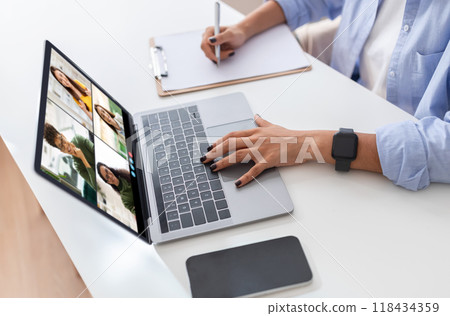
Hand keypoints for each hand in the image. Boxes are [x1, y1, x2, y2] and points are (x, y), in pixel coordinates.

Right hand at [201, 25, 246, 61]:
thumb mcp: (231, 34)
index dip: (209, 52)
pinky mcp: (213, 48)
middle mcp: (207, 37)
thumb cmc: (236, 32)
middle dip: (218, 54)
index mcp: (209, 31)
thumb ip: (221, 37)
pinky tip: (228, 51)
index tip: (217, 58)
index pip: (204, 44)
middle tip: (229, 53)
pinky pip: (214, 56)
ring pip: (211, 55)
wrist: (240, 35)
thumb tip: (210, 41)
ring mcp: (209, 43)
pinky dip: (222, 56)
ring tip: (230, 51)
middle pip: (207, 51)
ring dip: (221, 55)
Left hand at [201, 115, 325, 186]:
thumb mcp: (274, 126)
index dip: (219, 141)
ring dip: (223, 162)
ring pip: (238, 155)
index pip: (232, 135)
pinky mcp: (269, 160)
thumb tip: (256, 115)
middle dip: (215, 151)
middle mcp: (256, 139)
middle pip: (230, 144)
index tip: (210, 147)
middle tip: (204, 159)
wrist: (305, 142)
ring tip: (213, 168)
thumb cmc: (290, 135)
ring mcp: (262, 150)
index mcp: (255, 132)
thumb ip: (262, 122)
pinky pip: (254, 170)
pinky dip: (245, 177)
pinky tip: (238, 183)